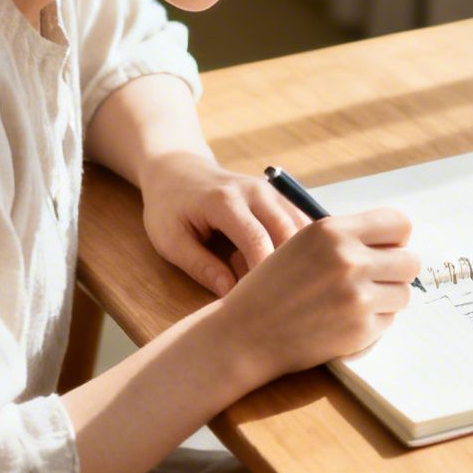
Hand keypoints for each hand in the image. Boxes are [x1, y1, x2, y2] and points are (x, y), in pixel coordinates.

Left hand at [139, 152, 305, 295]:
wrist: (178, 170)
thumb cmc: (169, 207)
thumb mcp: (170, 240)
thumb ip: (200, 266)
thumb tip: (230, 294)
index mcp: (224, 201)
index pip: (256, 240)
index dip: (261, 274)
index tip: (256, 302)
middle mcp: (255, 191)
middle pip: (287, 233)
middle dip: (285, 268)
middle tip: (274, 299)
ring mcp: (271, 191)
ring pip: (302, 228)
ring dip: (298, 258)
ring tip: (281, 284)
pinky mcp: (279, 197)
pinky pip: (303, 224)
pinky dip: (302, 247)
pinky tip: (288, 267)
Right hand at [214, 209, 420, 377]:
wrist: (246, 332)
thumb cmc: (273, 287)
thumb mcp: (304, 244)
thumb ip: (347, 237)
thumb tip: (397, 242)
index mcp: (332, 231)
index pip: (399, 224)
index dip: (396, 239)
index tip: (385, 250)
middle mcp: (347, 259)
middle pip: (410, 260)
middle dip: (396, 272)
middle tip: (374, 281)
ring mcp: (356, 296)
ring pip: (403, 293)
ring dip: (385, 299)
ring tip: (353, 303)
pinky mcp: (360, 329)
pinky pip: (388, 320)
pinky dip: (373, 323)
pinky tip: (343, 322)